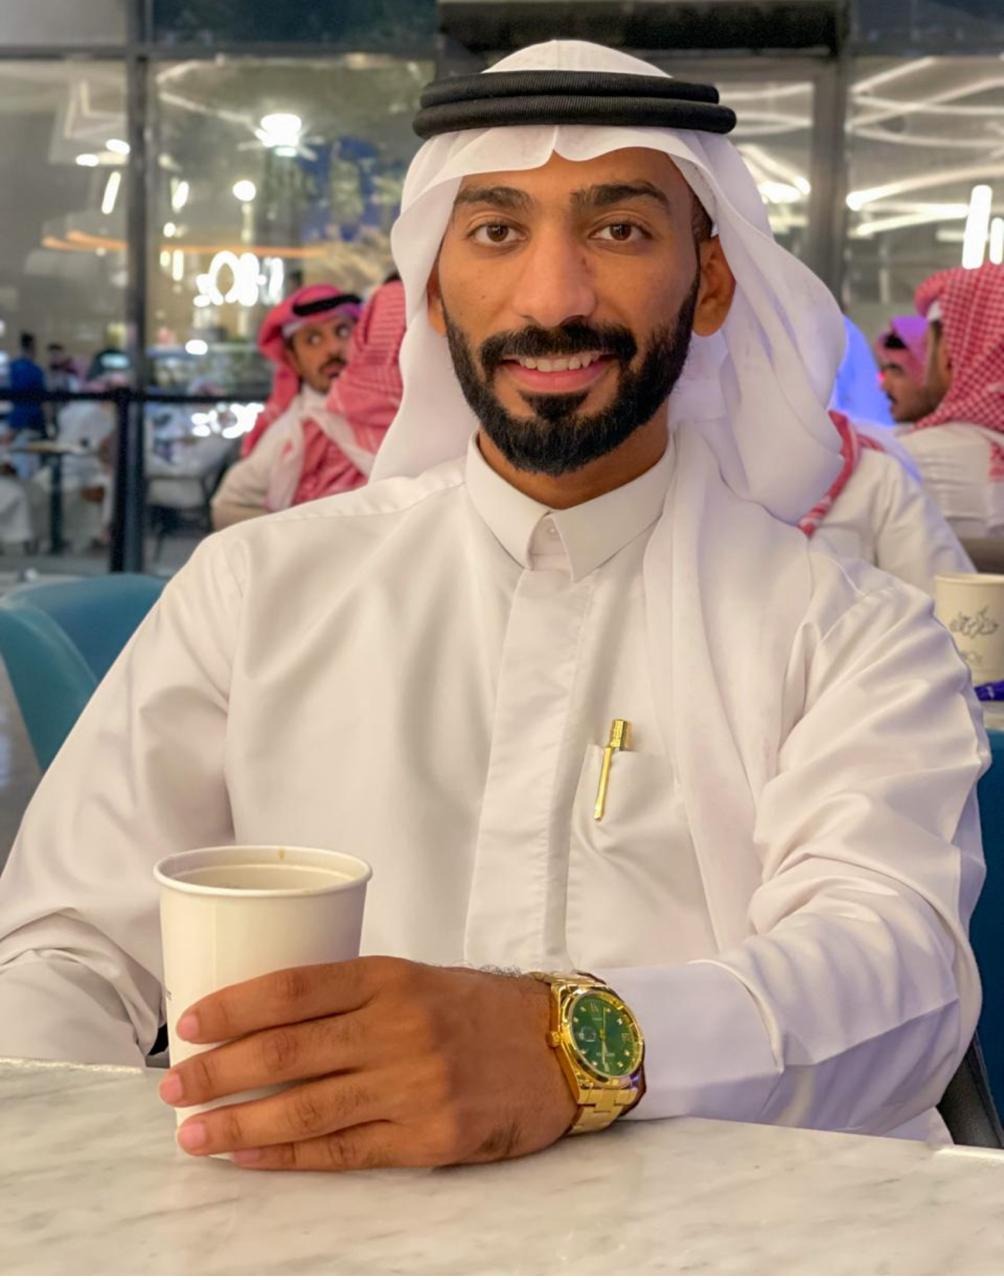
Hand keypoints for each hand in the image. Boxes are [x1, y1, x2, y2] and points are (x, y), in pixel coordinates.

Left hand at [158, 957, 576, 1170]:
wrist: (560, 1048)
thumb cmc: (478, 1010)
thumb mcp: (417, 979)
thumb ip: (351, 998)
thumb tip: (265, 1023)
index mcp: (391, 978)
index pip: (295, 987)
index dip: (235, 1006)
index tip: (192, 1023)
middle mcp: (399, 1028)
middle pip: (288, 1051)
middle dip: (219, 1071)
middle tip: (174, 1085)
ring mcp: (415, 1086)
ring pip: (307, 1109)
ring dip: (240, 1124)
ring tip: (194, 1134)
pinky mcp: (430, 1138)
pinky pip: (345, 1152)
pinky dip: (290, 1157)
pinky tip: (252, 1158)